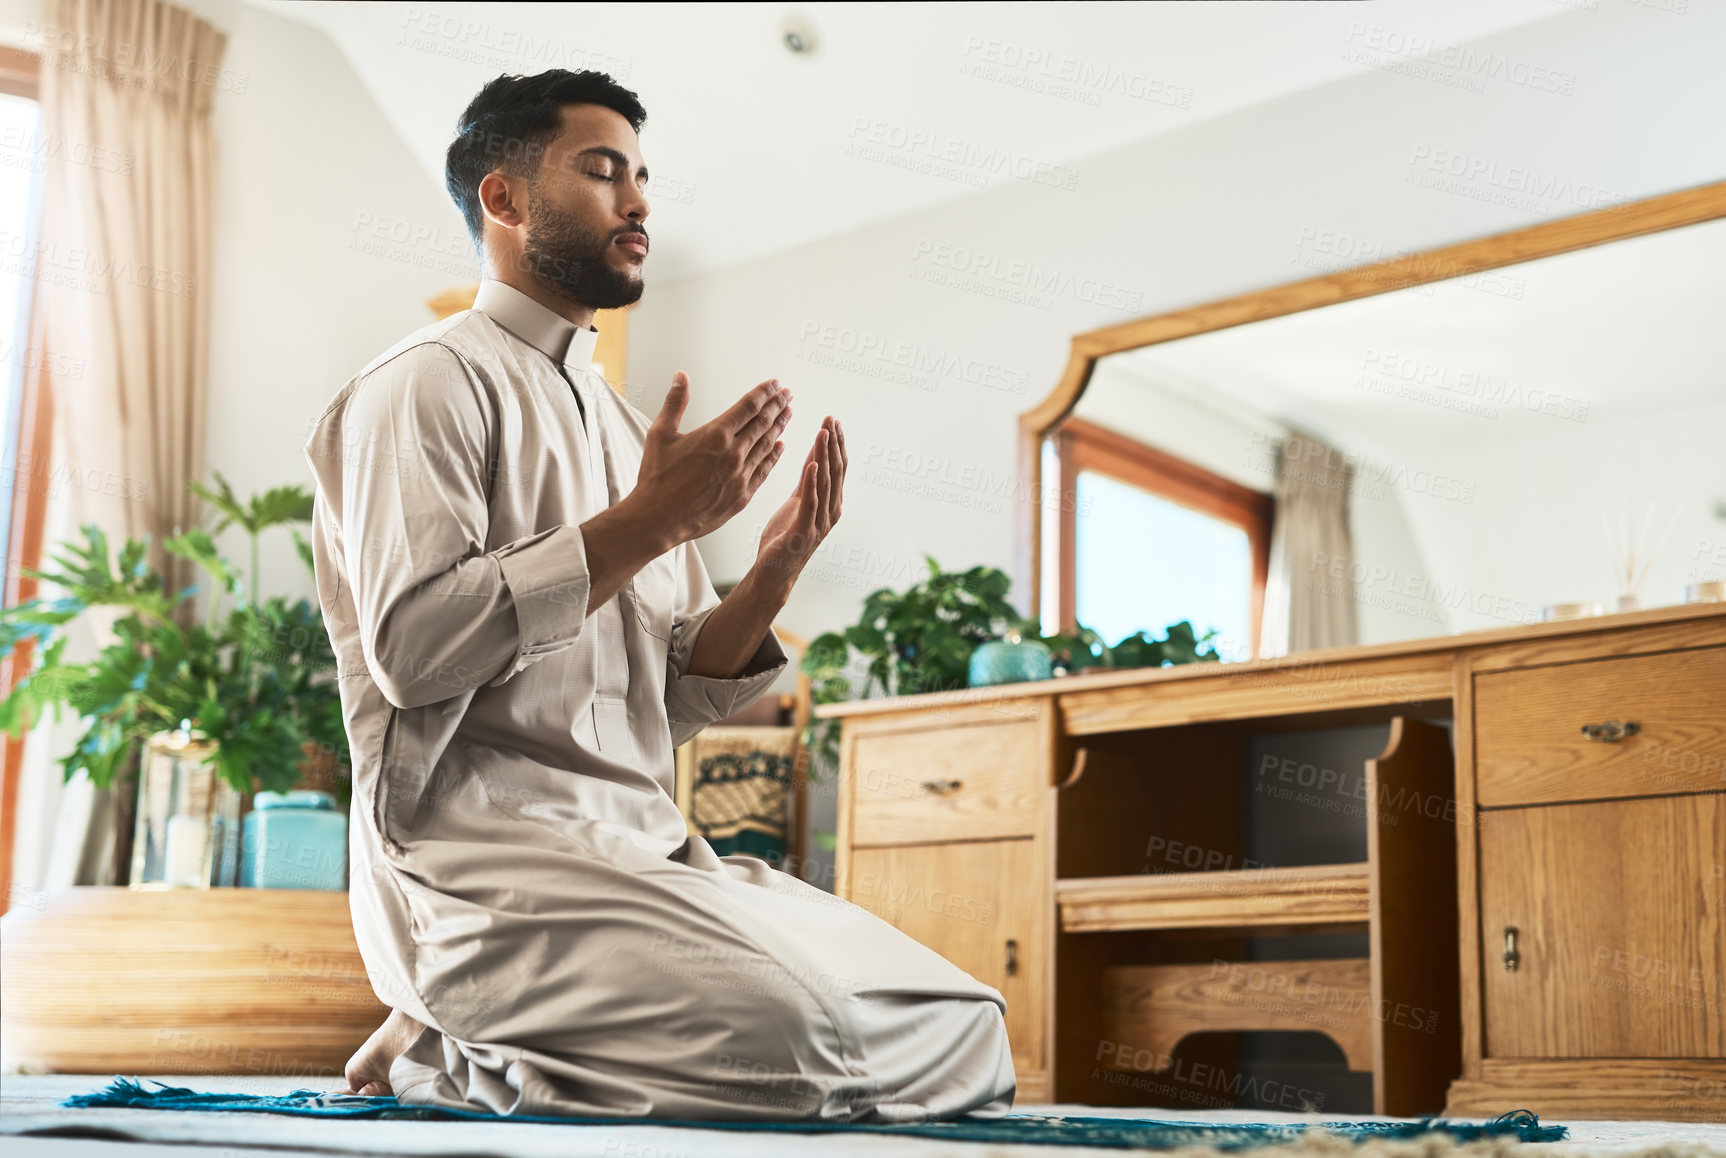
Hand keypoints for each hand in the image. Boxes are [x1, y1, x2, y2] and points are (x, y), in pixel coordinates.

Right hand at [632, 372, 791, 544]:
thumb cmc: (656, 478)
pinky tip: (781, 446)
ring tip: (788, 414)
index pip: (749, 407)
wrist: (658, 520)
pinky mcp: (742, 496)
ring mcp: (740, 476)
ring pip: (767, 445)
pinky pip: (764, 471)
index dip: (764, 392)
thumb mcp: (660, 434)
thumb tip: (681, 376)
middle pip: (763, 423)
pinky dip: (774, 456)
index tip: (775, 384)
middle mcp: (733, 454)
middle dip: (777, 406)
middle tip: (788, 394)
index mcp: (715, 435)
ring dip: (779, 427)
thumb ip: (675, 403)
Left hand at [756, 416, 845, 588]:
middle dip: (834, 443)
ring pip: (826, 482)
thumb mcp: (797, 502)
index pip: (838, 467)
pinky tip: (813, 465)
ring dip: (825, 456)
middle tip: (832, 419)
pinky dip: (813, 482)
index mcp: (830, 504)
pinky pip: (810, 503)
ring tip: (823, 433)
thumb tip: (815, 454)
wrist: (773, 572)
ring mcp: (819, 523)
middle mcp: (830, 512)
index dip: (837, 443)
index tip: (833, 420)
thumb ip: (808, 481)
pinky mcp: (804, 532)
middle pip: (836, 471)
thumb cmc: (785, 537)